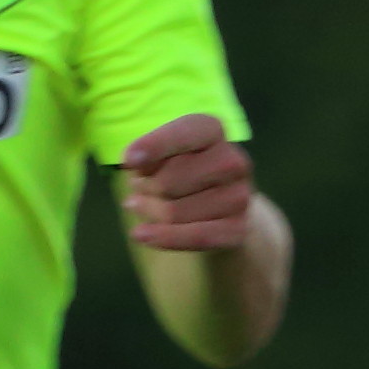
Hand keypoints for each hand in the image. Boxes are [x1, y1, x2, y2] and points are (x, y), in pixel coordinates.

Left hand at [120, 116, 260, 255]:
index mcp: (212, 131)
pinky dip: (163, 237)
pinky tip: (140, 234)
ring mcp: (239, 196)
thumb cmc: (179, 169)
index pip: (185, 133)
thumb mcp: (161, 153)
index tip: (128, 160)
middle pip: (169, 181)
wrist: (219, 206)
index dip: (156, 145)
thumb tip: (135, 162)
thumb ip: (148, 154)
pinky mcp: (238, 228)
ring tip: (144, 204)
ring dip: (149, 210)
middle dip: (145, 187)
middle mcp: (233, 160)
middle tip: (140, 187)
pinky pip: (195, 236)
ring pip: (174, 212)